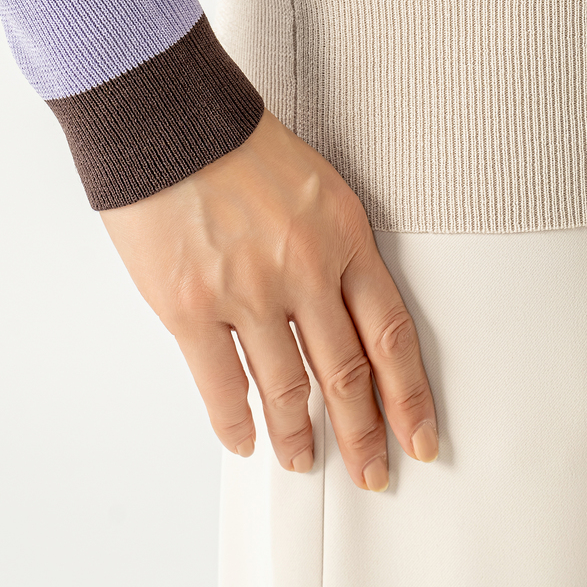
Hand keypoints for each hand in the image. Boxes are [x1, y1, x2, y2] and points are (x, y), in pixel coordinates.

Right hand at [99, 108, 438, 491]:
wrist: (167, 118)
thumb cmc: (233, 141)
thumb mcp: (312, 184)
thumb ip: (329, 245)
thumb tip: (334, 309)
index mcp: (342, 235)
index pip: (390, 333)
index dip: (408, 395)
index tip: (419, 433)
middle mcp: (303, 270)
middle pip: (345, 374)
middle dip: (363, 432)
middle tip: (374, 468)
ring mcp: (247, 293)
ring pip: (286, 390)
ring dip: (297, 434)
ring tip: (303, 458)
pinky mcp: (191, 308)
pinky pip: (221, 386)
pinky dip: (235, 423)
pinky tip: (244, 439)